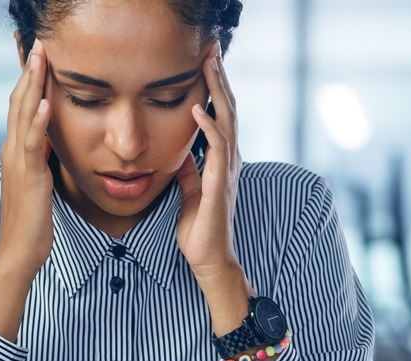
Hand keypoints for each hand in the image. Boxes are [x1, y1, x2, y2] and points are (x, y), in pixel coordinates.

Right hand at [0, 39, 51, 340]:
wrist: (19, 251)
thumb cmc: (30, 220)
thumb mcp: (37, 182)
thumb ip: (39, 159)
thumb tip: (48, 141)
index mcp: (15, 151)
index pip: (20, 107)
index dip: (28, 80)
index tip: (37, 55)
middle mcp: (12, 151)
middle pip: (19, 102)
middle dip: (30, 71)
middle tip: (37, 42)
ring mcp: (18, 162)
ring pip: (23, 115)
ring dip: (32, 84)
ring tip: (40, 57)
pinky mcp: (28, 176)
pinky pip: (33, 144)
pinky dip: (38, 122)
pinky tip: (45, 102)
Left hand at [176, 41, 248, 335]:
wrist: (208, 259)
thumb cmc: (200, 229)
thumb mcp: (191, 193)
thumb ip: (189, 172)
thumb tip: (182, 155)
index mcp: (220, 162)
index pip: (221, 116)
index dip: (216, 89)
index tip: (206, 64)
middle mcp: (228, 161)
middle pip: (229, 110)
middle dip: (220, 79)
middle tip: (212, 49)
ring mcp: (226, 171)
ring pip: (228, 121)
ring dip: (218, 91)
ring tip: (209, 64)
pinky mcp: (220, 183)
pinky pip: (216, 148)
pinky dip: (208, 124)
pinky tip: (199, 106)